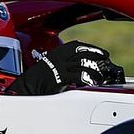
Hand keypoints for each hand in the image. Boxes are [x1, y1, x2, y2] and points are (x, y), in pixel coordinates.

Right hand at [9, 41, 123, 94]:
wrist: (26, 88)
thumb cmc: (37, 80)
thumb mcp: (50, 67)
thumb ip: (63, 65)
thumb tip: (79, 68)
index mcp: (56, 52)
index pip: (77, 46)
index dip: (91, 48)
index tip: (101, 53)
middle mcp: (59, 57)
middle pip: (83, 53)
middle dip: (97, 55)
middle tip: (106, 61)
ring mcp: (59, 67)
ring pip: (83, 64)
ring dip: (95, 70)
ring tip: (101, 76)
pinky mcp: (60, 77)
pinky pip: (78, 76)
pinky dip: (87, 79)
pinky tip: (91, 83)